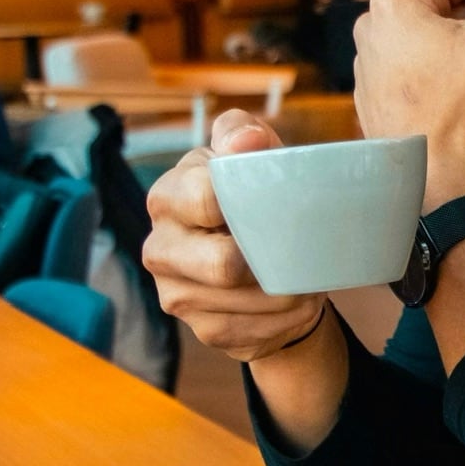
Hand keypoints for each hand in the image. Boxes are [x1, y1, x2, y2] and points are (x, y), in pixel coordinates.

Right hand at [143, 110, 326, 361]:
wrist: (259, 261)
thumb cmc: (255, 199)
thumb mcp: (252, 157)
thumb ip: (244, 135)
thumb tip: (247, 141)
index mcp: (167, 196)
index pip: (205, 199)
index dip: (247, 204)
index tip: (278, 203)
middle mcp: (160, 247)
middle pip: (224, 264)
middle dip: (273, 258)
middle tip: (301, 248)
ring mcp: (175, 294)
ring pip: (247, 300)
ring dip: (288, 291)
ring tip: (304, 274)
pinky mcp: (202, 329)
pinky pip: (254, 330)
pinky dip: (287, 317)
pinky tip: (295, 300)